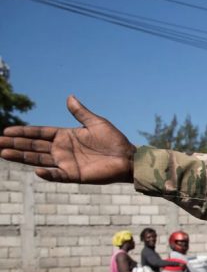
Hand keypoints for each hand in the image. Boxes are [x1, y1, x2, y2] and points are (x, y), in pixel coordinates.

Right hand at [0, 95, 134, 183]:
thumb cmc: (115, 140)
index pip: (39, 133)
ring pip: (40, 159)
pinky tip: (36, 171)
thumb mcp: (96, 123)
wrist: (128, 158)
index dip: (24, 132)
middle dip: (16, 143)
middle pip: (34, 146)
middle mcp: (63, 150)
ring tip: (4, 153)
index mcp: (66, 136)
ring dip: (22, 157)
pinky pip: (58, 175)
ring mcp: (67, 163)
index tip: (6, 130)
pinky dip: (48, 174)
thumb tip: (69, 97)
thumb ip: (80, 112)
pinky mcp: (75, 175)